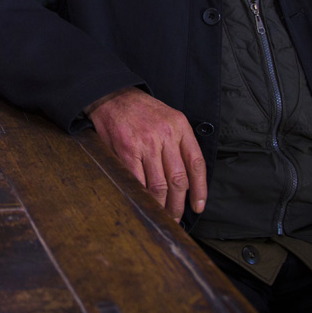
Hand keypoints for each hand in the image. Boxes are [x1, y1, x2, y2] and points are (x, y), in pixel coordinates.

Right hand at [89, 88, 206, 220]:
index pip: (196, 164)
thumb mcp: (168, 118)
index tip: (198, 206)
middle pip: (178, 180)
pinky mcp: (128, 150)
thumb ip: (178, 143)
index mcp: (180, 126)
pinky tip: (144, 202)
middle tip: (175, 216)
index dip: (200, 190)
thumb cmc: (140, 110)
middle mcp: (166, 134)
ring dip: (161, 205)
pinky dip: (143, 195)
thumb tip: (186, 179)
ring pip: (160, 185)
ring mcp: (146, 143)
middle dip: (178, 204)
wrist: (112, 96)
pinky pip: (139, 181)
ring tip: (160, 213)